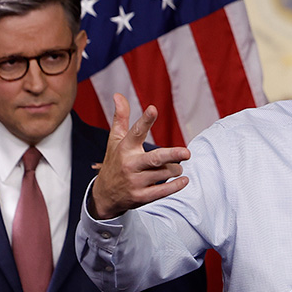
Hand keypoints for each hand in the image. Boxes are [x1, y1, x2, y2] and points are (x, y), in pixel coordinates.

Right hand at [89, 93, 190, 218]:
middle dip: (172, 155)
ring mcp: (135, 182)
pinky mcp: (141, 197)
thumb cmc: (114, 162)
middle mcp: (130, 165)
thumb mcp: (115, 140)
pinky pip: (163, 191)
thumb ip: (120, 118)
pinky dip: (176, 186)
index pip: (136, 132)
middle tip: (187, 152)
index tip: (153, 109)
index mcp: (124, 148)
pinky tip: (184, 180)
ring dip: (176, 169)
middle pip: (155, 158)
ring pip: (164, 173)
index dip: (145, 120)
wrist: (104, 196)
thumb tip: (118, 94)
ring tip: (177, 166)